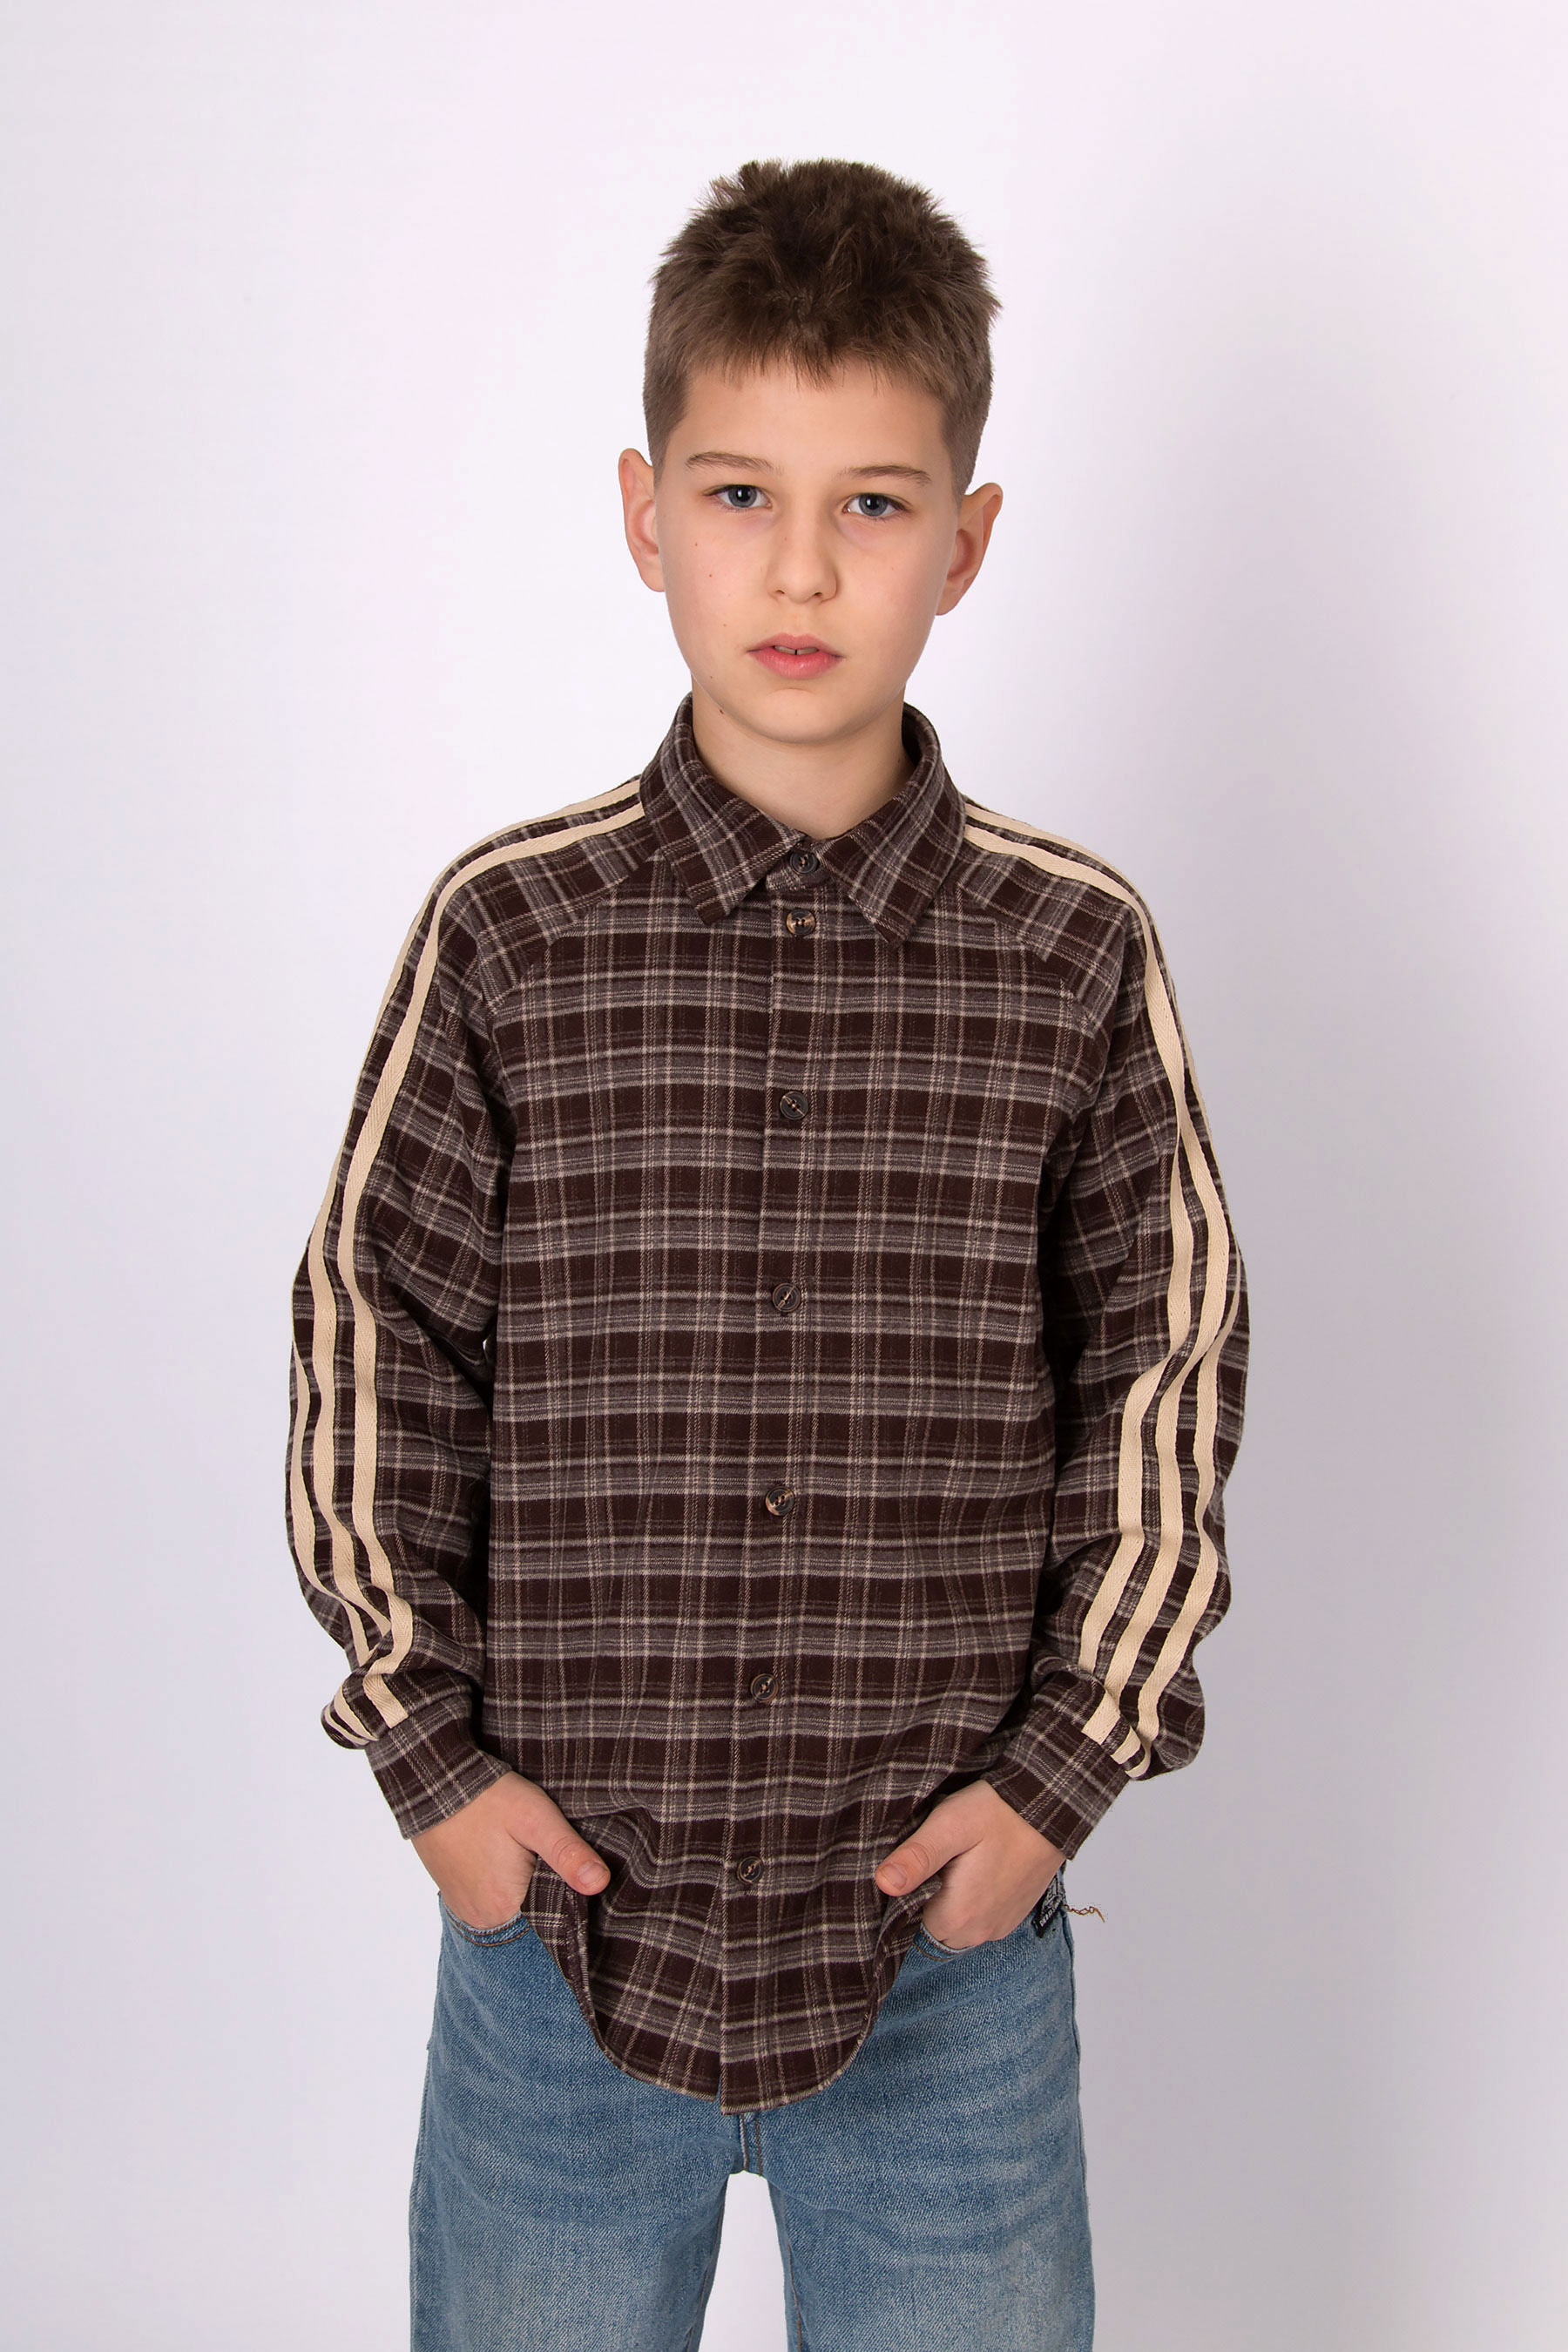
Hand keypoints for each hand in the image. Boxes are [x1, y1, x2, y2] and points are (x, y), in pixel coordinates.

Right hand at [410, 1770, 608, 1931]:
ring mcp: (467, 1912)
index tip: (570, 1866)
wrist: (433, 1784)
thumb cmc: (487, 1799)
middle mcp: (484, 1920)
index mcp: (506, 1908)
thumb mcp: (536, 1818)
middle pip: (533, 1916)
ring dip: (524, 1889)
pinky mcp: (456, 1899)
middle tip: (545, 1854)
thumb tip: (600, 1884)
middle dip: (547, 1890)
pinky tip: (505, 1860)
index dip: (569, 1893)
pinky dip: (503, 1887)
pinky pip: (490, 1903)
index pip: (555, 1918)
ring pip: (513, 1910)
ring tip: (523, 1855)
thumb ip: (567, 1853)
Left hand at [873, 1780, 1065, 1948]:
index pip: (907, 1922)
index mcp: (957, 1917)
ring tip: (955, 1860)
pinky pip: (977, 1919)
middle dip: (925, 1898)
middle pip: (930, 1927)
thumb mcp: (949, 1825)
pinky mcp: (1011, 1917)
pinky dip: (970, 1901)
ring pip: (954, 1925)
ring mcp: (998, 1927)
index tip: (911, 1864)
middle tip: (935, 1858)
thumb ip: (916, 1857)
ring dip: (948, 1900)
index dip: (903, 1893)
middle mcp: (978, 1933)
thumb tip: (883, 1883)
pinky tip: (974, 1868)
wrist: (1050, 1809)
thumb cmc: (998, 1812)